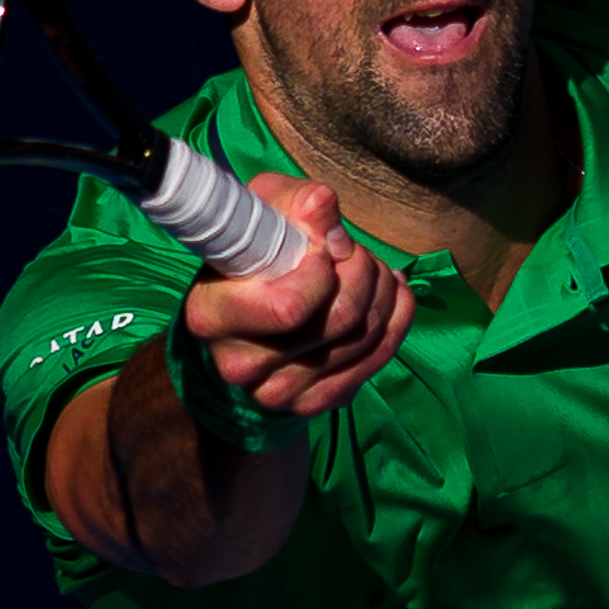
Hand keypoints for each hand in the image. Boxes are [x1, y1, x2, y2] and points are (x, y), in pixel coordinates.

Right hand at [185, 169, 410, 423]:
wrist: (249, 307)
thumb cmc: (257, 249)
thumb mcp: (268, 211)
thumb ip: (296, 203)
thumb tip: (325, 206)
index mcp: (212, 315)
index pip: (290, 308)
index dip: (322, 271)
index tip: (322, 249)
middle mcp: (239, 364)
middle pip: (340, 319)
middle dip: (364, 271)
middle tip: (356, 253)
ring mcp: (275, 392)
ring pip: (364, 337)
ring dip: (382, 293)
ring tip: (372, 270)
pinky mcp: (309, 404)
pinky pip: (375, 361)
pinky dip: (395, 321)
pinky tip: (390, 297)